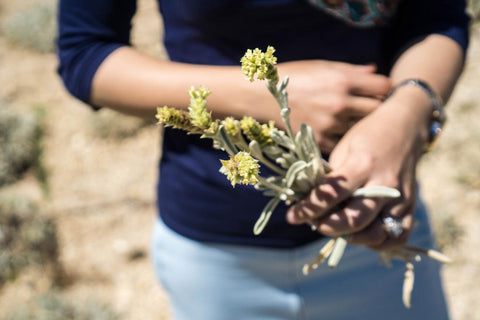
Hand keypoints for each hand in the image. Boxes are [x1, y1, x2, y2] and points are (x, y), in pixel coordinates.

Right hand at [278, 60, 390, 152]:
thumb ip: (351, 71)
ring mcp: (329, 125)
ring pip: (361, 129)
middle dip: (376, 108)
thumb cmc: (293, 76)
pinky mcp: (318, 141)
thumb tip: (375, 70)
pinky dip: (342, 138)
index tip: (377, 91)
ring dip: (359, 126)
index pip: (384, 87)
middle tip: (367, 108)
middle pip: (378, 110)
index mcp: (343, 80)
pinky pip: (343, 142)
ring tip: (349, 120)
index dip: (383, 88)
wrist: (260, 96)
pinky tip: (335, 131)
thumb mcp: (322, 66)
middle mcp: (339, 103)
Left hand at [286, 87, 430, 249]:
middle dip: (329, 227)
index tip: (292, 216)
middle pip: (355, 220)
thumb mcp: (344, 149)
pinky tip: (362, 235)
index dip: (308, 209)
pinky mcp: (411, 208)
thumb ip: (331, 178)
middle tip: (316, 224)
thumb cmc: (368, 136)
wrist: (406, 127)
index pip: (331, 194)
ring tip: (337, 228)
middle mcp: (384, 184)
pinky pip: (397, 237)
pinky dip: (377, 243)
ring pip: (376, 234)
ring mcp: (400, 198)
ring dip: (351, 238)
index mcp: (362, 164)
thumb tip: (310, 204)